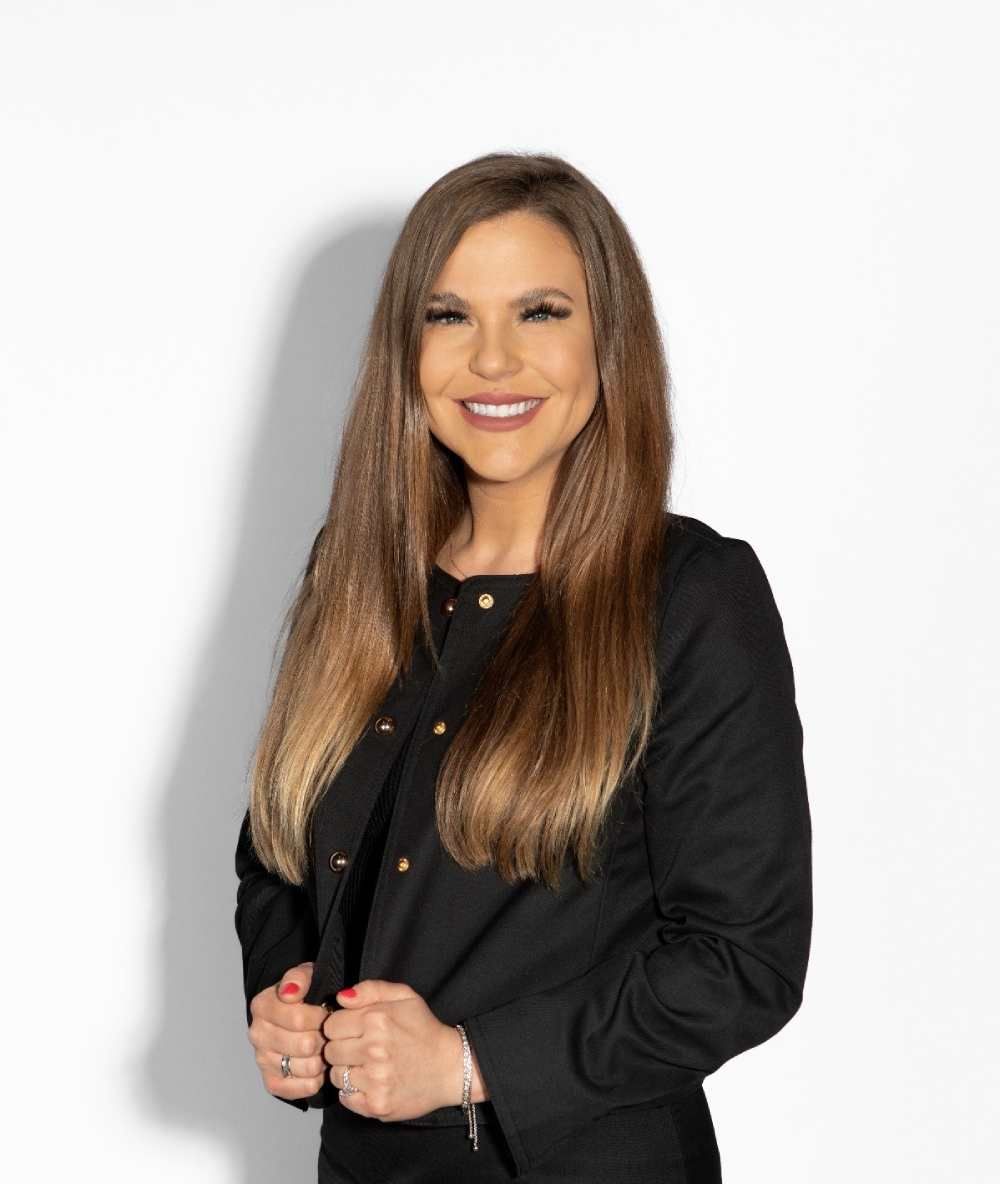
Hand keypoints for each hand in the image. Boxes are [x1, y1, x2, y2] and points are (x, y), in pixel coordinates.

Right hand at [247, 961, 327, 1101]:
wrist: (296, 1012)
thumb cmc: (304, 994)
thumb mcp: (305, 974)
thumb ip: (299, 977)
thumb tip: (290, 993)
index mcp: (263, 1006)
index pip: (298, 1019)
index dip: (320, 1017)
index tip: (325, 1011)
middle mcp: (258, 1034)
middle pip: (305, 1045)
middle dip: (323, 1038)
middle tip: (327, 1031)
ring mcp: (262, 1059)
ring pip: (306, 1068)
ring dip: (322, 1059)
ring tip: (323, 1047)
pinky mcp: (271, 1081)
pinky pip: (297, 1089)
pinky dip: (313, 1080)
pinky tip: (317, 1067)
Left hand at [325, 979, 485, 1119]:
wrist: (452, 1067)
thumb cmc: (425, 1029)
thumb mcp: (405, 996)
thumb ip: (371, 989)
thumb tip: (341, 998)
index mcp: (377, 1019)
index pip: (331, 1025)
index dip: (340, 1026)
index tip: (353, 1030)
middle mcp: (374, 1049)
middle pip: (330, 1051)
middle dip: (341, 1048)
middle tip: (360, 1049)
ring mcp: (375, 1080)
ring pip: (336, 1075)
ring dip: (347, 1070)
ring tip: (367, 1066)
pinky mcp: (377, 1104)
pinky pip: (345, 1097)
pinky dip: (353, 1091)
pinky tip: (370, 1083)